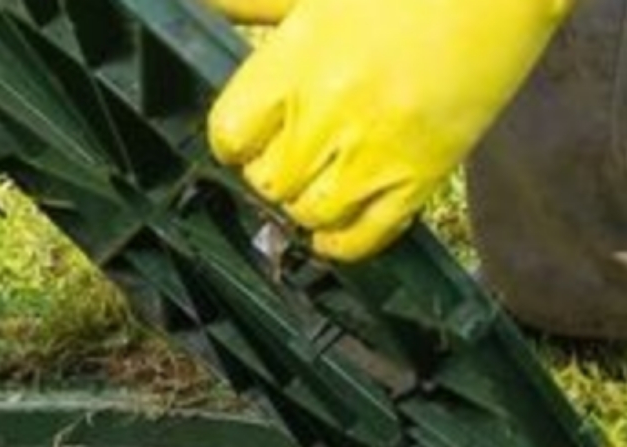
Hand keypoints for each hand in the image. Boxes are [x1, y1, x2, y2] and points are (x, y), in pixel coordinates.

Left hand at [207, 0, 574, 261]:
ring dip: (306, 208)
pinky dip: (343, 243)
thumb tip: (205, 6)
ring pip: (311, 213)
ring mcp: (375, 150)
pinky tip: (334, 234)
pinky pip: (367, 235)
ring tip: (316, 188)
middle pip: (268, 181)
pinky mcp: (421, 175)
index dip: (235, 142)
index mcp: (294, 59)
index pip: (230, 134)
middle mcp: (326, 112)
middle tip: (286, 161)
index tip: (246, 138)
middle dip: (272, 175)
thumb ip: (259, 6)